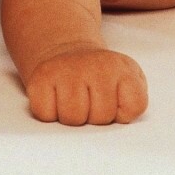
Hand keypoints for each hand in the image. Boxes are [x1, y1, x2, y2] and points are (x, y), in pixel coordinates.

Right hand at [25, 46, 147, 125]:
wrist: (67, 54)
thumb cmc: (100, 77)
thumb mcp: (130, 80)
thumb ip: (135, 100)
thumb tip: (120, 120)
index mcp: (120, 67)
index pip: (133, 106)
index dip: (123, 112)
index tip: (114, 100)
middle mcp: (94, 65)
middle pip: (101, 117)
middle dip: (96, 117)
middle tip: (90, 100)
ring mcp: (65, 70)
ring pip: (73, 118)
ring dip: (73, 117)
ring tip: (74, 101)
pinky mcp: (39, 79)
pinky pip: (46, 115)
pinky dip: (49, 113)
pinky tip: (56, 99)